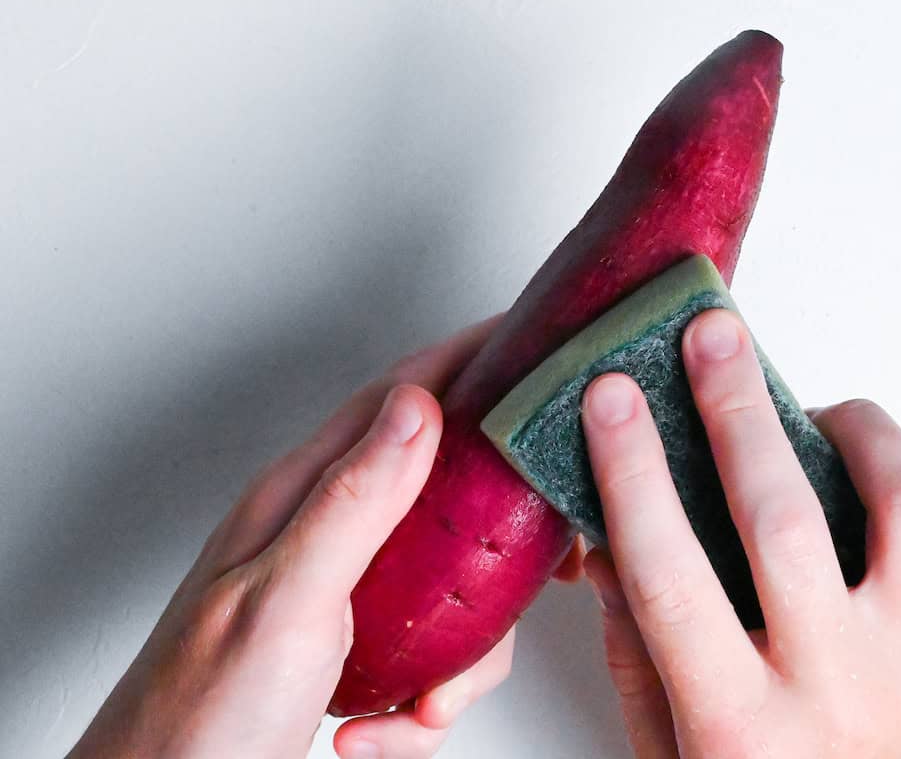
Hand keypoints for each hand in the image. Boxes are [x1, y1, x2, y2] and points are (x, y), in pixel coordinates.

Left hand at [71, 316, 585, 758]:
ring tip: (428, 703)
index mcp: (303, 499)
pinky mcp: (354, 650)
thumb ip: (354, 499)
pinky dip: (425, 703)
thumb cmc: (196, 716)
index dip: (467, 359)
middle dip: (496, 540)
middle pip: (445, 492)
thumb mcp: (287, 598)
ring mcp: (343, 595)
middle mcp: (327, 535)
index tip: (527, 340)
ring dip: (461, 658)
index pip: (398, 399)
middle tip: (545, 558)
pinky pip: (429, 656)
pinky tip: (384, 728)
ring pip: (451, 586)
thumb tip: (417, 407)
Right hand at [580, 309, 900, 758]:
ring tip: (824, 409)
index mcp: (739, 726)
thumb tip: (611, 538)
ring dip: (860, 434)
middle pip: (783, 518)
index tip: (608, 399)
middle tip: (714, 340)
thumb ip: (637, 652)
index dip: (632, 471)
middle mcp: (837, 691)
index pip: (668, 572)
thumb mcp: (674, 755)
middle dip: (736, 409)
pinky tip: (883, 483)